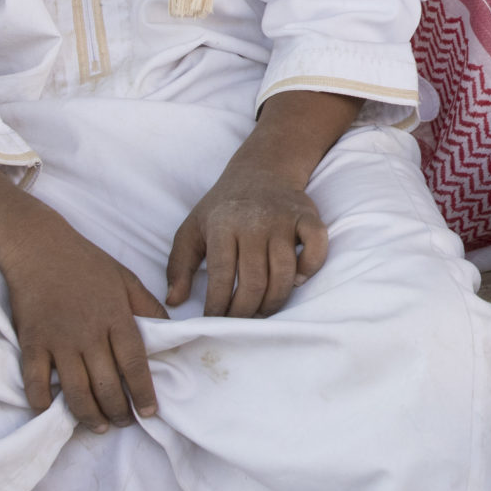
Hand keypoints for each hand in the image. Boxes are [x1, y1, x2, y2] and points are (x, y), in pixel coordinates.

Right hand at [0, 212, 169, 430]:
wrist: (39, 247)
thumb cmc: (87, 263)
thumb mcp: (127, 279)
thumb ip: (147, 307)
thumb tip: (170, 332)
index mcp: (116, 317)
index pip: (134, 363)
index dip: (143, 391)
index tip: (151, 411)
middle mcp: (89, 333)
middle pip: (106, 383)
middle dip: (118, 410)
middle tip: (125, 423)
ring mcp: (58, 340)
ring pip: (75, 390)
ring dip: (89, 414)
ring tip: (100, 426)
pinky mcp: (31, 343)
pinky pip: (35, 381)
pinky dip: (42, 402)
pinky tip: (52, 413)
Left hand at [165, 91, 361, 317]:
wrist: (262, 169)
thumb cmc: (223, 207)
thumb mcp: (191, 229)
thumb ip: (178, 266)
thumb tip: (174, 301)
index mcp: (223, 226)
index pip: (222, 277)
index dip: (218, 306)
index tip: (214, 320)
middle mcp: (255, 222)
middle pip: (254, 281)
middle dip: (246, 311)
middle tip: (240, 321)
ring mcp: (284, 220)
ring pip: (284, 273)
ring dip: (274, 301)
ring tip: (262, 310)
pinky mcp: (308, 216)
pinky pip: (316, 247)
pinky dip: (310, 268)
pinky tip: (297, 280)